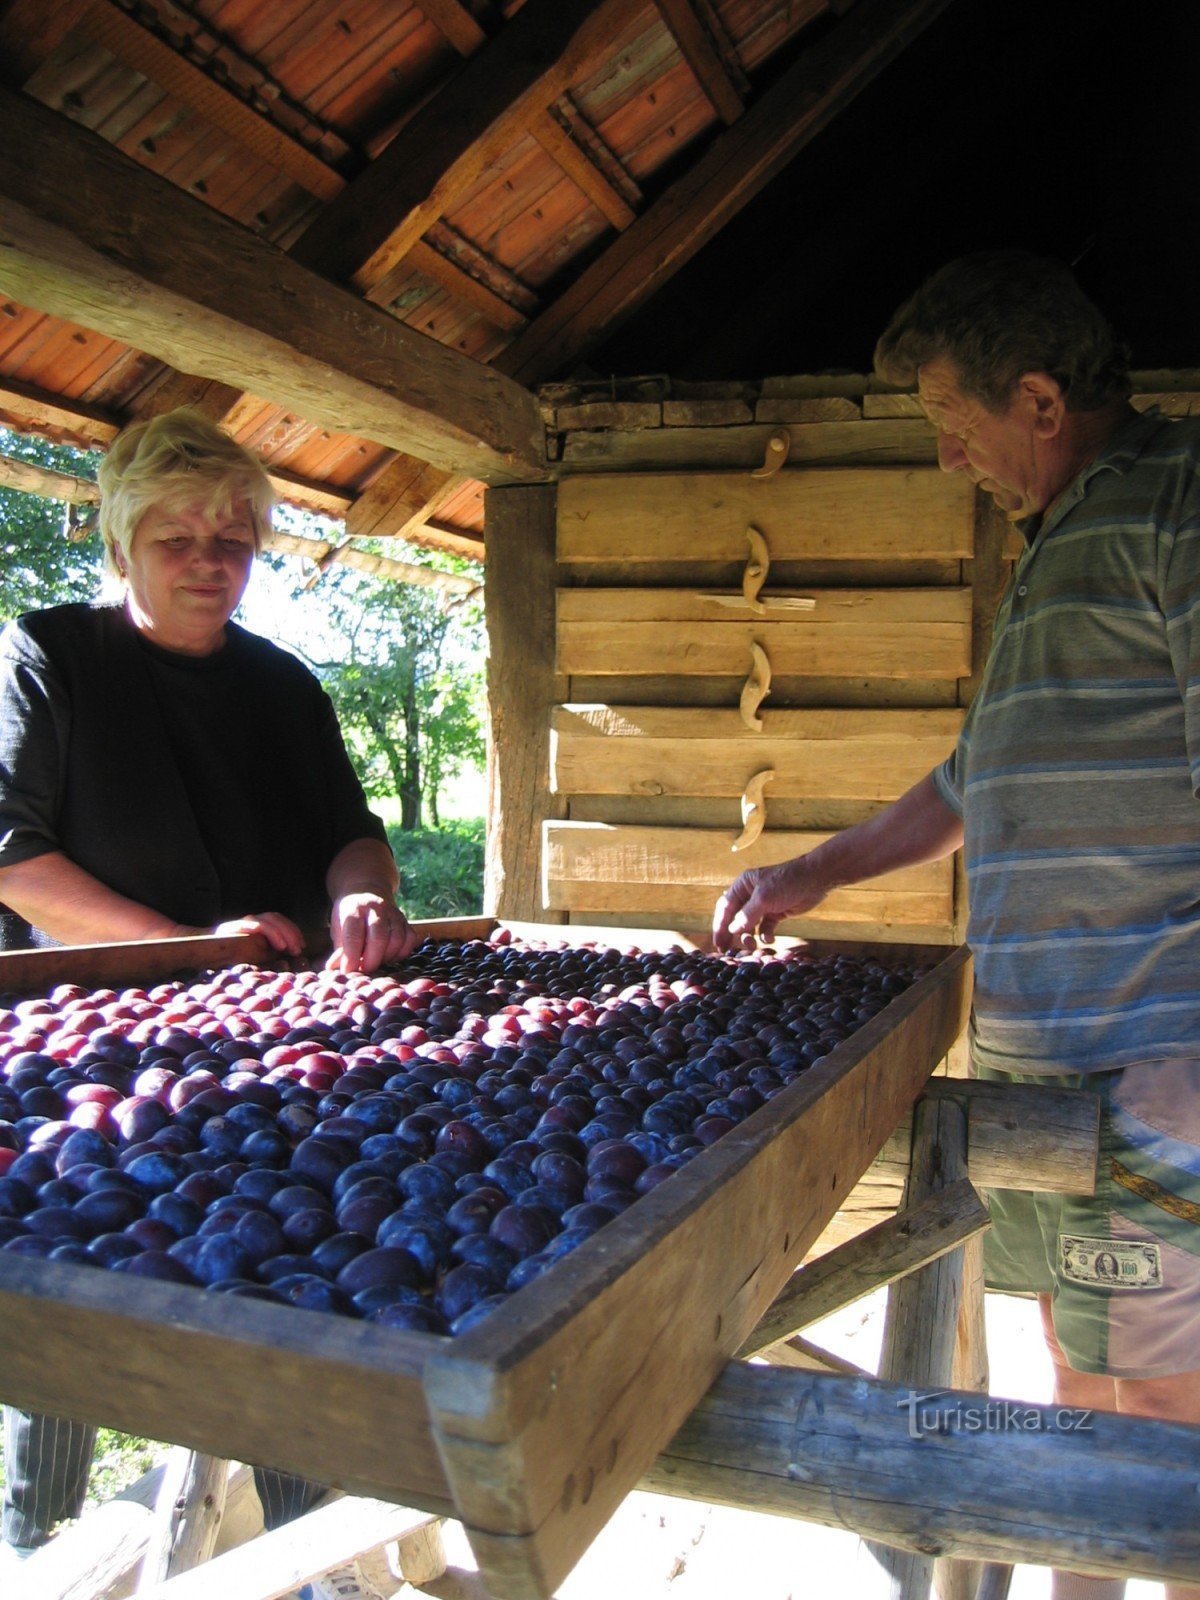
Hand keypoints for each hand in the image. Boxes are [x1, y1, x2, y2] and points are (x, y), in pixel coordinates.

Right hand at [208, 912, 305, 956]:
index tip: (302, 946)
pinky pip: (253, 924)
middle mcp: (254, 922)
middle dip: (291, 932)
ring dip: (282, 932)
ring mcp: (244, 923)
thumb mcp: (257, 958)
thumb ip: (271, 956)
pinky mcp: (235, 926)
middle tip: (298, 949)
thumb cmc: (231, 959)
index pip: (281, 922)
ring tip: (287, 947)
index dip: (293, 931)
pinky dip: (268, 931)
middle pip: (277, 918)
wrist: (205, 955)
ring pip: (268, 919)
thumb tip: (289, 961)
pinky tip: (277, 943)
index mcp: (260, 928)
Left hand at [328, 892, 418, 972]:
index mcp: (354, 909)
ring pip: (397, 939)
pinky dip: (402, 952)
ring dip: (387, 957)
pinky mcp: (405, 919)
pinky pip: (410, 939)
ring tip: (377, 962)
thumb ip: (339, 949)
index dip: (351, 957)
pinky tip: (391, 956)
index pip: (354, 935)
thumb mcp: (338, 927)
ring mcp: (393, 913)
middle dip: (372, 960)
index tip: (348, 971)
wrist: (366, 889)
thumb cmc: (349, 914)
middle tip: (364, 971)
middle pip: (379, 937)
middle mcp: (376, 908)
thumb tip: (334, 969)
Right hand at [712, 856, 828, 951]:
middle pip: (735, 917)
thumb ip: (747, 915)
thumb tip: (732, 929)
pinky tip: (770, 938)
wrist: (816, 879)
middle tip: (729, 951)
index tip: (718, 943)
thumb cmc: (787, 882)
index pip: (725, 907)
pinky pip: (765, 927)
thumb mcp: (764, 898)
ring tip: (753, 946)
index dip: (720, 925)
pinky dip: (765, 934)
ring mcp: (764, 904)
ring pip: (750, 925)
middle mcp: (750, 895)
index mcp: (743, 885)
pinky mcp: (776, 912)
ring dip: (749, 936)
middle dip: (733, 934)